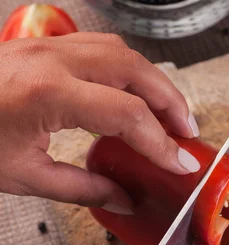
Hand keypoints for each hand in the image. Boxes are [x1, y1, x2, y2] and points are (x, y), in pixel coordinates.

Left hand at [0, 32, 199, 213]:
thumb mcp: (25, 177)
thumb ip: (84, 189)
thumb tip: (125, 199)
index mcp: (47, 95)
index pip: (127, 115)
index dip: (161, 142)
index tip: (180, 162)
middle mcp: (52, 60)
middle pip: (135, 71)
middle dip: (171, 102)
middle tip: (187, 133)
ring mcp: (47, 46)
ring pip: (121, 51)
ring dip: (152, 81)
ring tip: (168, 112)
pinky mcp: (43, 45)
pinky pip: (100, 46)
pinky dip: (127, 69)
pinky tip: (132, 93)